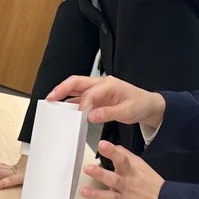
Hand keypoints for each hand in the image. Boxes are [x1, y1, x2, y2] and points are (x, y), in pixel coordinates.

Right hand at [46, 75, 164, 131]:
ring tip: (51, 102)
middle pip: (76, 82)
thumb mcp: (128, 111)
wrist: (148, 105)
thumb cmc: (140, 104)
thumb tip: (91, 115)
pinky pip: (80, 97)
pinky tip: (63, 108)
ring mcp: (98, 90)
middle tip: (50, 98)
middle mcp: (101, 84)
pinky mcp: (97, 97)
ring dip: (63, 94)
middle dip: (61, 89)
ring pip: (76, 89)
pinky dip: (70, 102)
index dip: (82, 104)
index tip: (78, 115)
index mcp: (109, 84)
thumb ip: (109, 113)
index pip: (90, 92)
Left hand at [79, 141, 164, 198]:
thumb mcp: (142, 166)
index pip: (122, 159)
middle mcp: (126, 186)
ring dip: (96, 194)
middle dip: (100, 174)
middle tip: (88, 168)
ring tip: (84, 191)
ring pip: (109, 197)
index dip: (112, 152)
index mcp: (131, 172)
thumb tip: (114, 147)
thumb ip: (126, 156)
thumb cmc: (151, 185)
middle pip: (113, 179)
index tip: (102, 145)